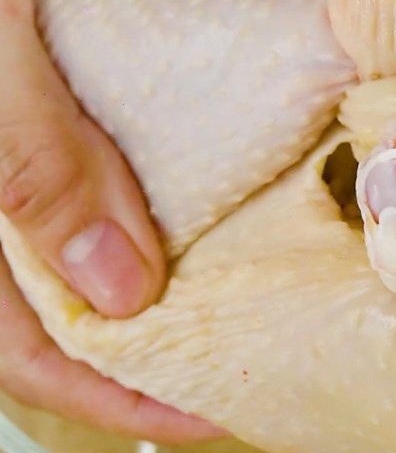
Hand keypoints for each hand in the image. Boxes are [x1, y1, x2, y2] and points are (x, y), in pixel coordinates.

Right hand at [0, 0, 219, 441]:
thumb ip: (38, 164)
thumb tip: (124, 290)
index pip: (28, 352)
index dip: (118, 396)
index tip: (211, 414)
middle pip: (54, 316)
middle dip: (139, 354)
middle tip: (234, 367)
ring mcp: (2, 160)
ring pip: (69, 258)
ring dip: (142, 287)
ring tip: (225, 302)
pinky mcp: (34, 118)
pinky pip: (82, 190)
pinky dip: (133, 214)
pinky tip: (189, 210)